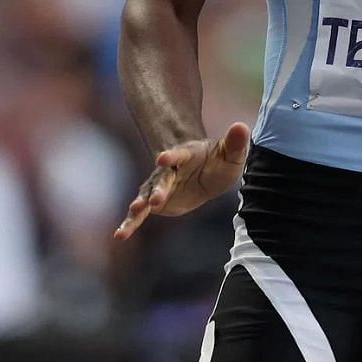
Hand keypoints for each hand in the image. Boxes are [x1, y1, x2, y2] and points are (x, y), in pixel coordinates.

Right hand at [114, 121, 251, 239]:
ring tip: (133, 213)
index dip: (172, 156)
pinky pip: (140, 214)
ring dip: (139, 205)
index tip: (164, 158)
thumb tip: (241, 126)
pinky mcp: (155, 203)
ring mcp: (158, 186)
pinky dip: (130, 223)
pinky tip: (120, 234)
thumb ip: (236, 142)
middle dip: (158, 189)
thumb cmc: (219, 161)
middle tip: (154, 199)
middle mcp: (168, 170)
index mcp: (187, 154)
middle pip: (162, 179)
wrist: (206, 173)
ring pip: (146, 195)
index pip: (179, 154)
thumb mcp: (232, 154)